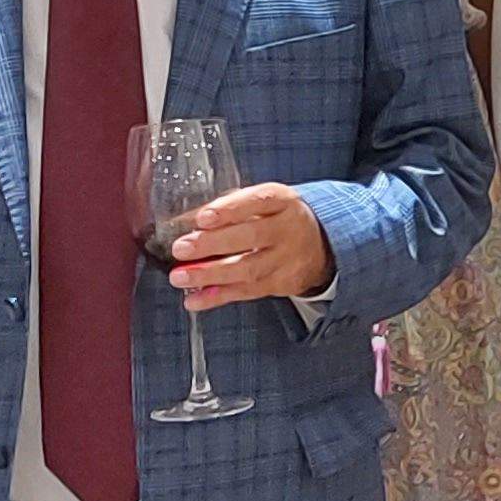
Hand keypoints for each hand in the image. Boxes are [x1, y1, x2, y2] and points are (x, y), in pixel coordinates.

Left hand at [172, 182, 338, 305]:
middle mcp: (288, 229)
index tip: (202, 218)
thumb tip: (186, 222)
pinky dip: (218, 297)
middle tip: (182, 248)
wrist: (320, 245)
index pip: (258, 201)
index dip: (230, 209)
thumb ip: (232, 207)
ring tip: (180, 276)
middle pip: (251, 237)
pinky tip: (195, 300)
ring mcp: (287, 259)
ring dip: (210, 275)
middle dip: (212, 244)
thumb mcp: (264, 203)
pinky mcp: (281, 284)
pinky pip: (247, 293)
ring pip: (248, 269)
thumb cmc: (279, 218)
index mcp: (282, 201)